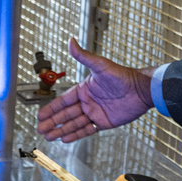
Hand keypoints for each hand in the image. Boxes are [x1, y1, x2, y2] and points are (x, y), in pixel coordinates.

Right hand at [36, 37, 153, 141]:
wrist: (142, 90)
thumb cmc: (123, 75)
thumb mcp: (100, 65)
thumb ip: (83, 55)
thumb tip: (70, 41)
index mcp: (84, 89)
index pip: (63, 101)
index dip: (51, 109)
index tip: (40, 115)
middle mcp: (88, 102)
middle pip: (66, 115)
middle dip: (52, 122)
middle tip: (40, 129)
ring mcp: (95, 113)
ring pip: (74, 124)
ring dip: (61, 130)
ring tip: (48, 136)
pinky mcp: (104, 122)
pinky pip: (87, 130)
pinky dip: (76, 135)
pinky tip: (65, 139)